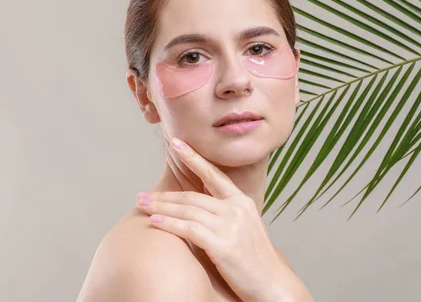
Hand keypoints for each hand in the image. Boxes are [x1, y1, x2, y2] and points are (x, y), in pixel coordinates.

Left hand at [135, 137, 307, 301]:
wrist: (272, 282)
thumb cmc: (255, 258)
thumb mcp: (246, 227)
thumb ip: (227, 213)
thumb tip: (202, 207)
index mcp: (242, 202)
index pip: (213, 174)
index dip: (193, 158)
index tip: (177, 144)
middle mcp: (236, 209)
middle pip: (192, 197)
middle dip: (164, 195)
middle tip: (142, 194)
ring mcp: (230, 226)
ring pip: (187, 210)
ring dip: (161, 208)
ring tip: (142, 205)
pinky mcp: (223, 244)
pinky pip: (189, 229)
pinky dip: (170, 224)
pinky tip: (156, 221)